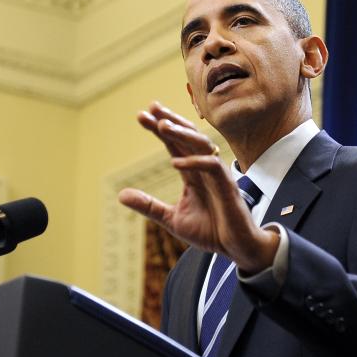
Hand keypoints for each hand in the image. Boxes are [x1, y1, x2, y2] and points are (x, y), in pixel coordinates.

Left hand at [118, 101, 278, 274]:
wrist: (235, 247)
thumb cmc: (209, 231)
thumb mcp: (172, 219)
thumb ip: (148, 205)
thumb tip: (120, 195)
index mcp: (192, 173)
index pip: (174, 144)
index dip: (159, 129)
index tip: (141, 115)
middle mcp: (204, 168)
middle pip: (188, 136)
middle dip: (170, 121)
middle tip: (150, 109)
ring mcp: (217, 175)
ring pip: (201, 144)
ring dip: (182, 133)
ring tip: (162, 126)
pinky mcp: (228, 186)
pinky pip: (212, 166)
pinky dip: (194, 162)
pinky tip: (175, 162)